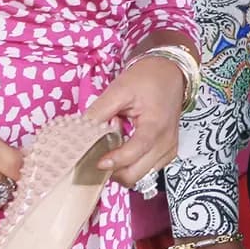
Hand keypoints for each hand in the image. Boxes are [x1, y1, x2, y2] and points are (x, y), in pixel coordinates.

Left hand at [87, 53, 185, 186]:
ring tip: (116, 144)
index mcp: (155, 125)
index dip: (114, 161)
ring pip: (140, 176)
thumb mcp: (119, 89)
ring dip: (123, 167)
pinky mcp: (167, 152)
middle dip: (114, 169)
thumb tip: (79, 131)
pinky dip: (132, 164)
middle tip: (101, 152)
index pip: (134, 153)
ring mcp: (168, 149)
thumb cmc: (147, 79)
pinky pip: (146, 170)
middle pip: (135, 174)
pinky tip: (126, 146)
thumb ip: (99, 112)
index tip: (97, 161)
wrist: (169, 72)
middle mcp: (165, 142)